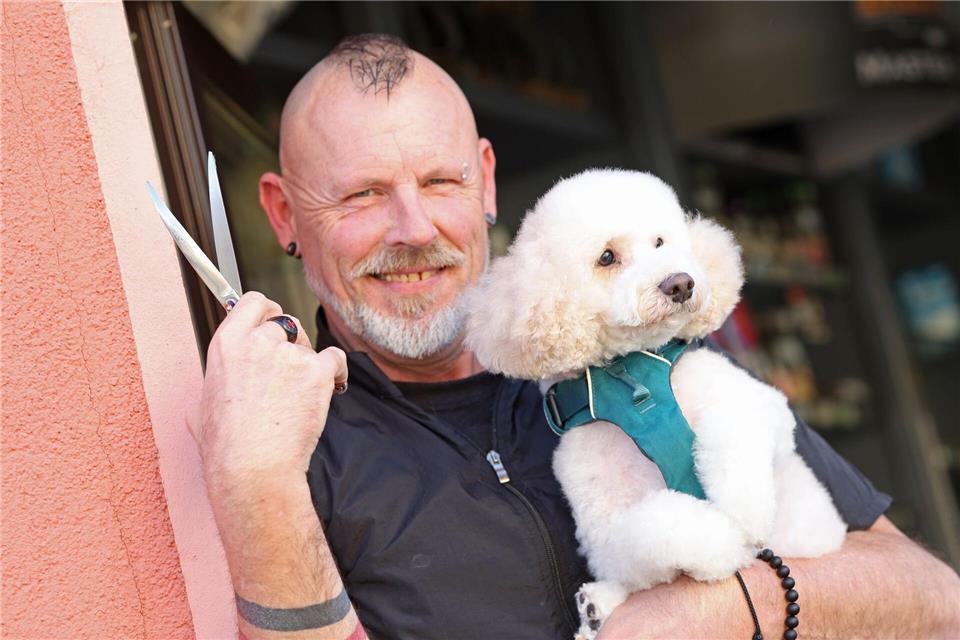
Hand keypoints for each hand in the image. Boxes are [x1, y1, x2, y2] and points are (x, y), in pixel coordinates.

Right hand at [187, 292, 347, 489]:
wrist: (253, 468)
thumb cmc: (226, 448)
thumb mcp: (200, 406)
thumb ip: (215, 383)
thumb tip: (216, 388)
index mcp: (227, 343)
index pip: (254, 302)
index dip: (268, 311)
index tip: (273, 321)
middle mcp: (258, 342)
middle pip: (285, 323)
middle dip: (291, 343)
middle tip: (289, 372)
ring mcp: (290, 355)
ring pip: (309, 346)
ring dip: (309, 364)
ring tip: (299, 396)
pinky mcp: (317, 371)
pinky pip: (336, 359)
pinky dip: (336, 373)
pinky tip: (331, 388)